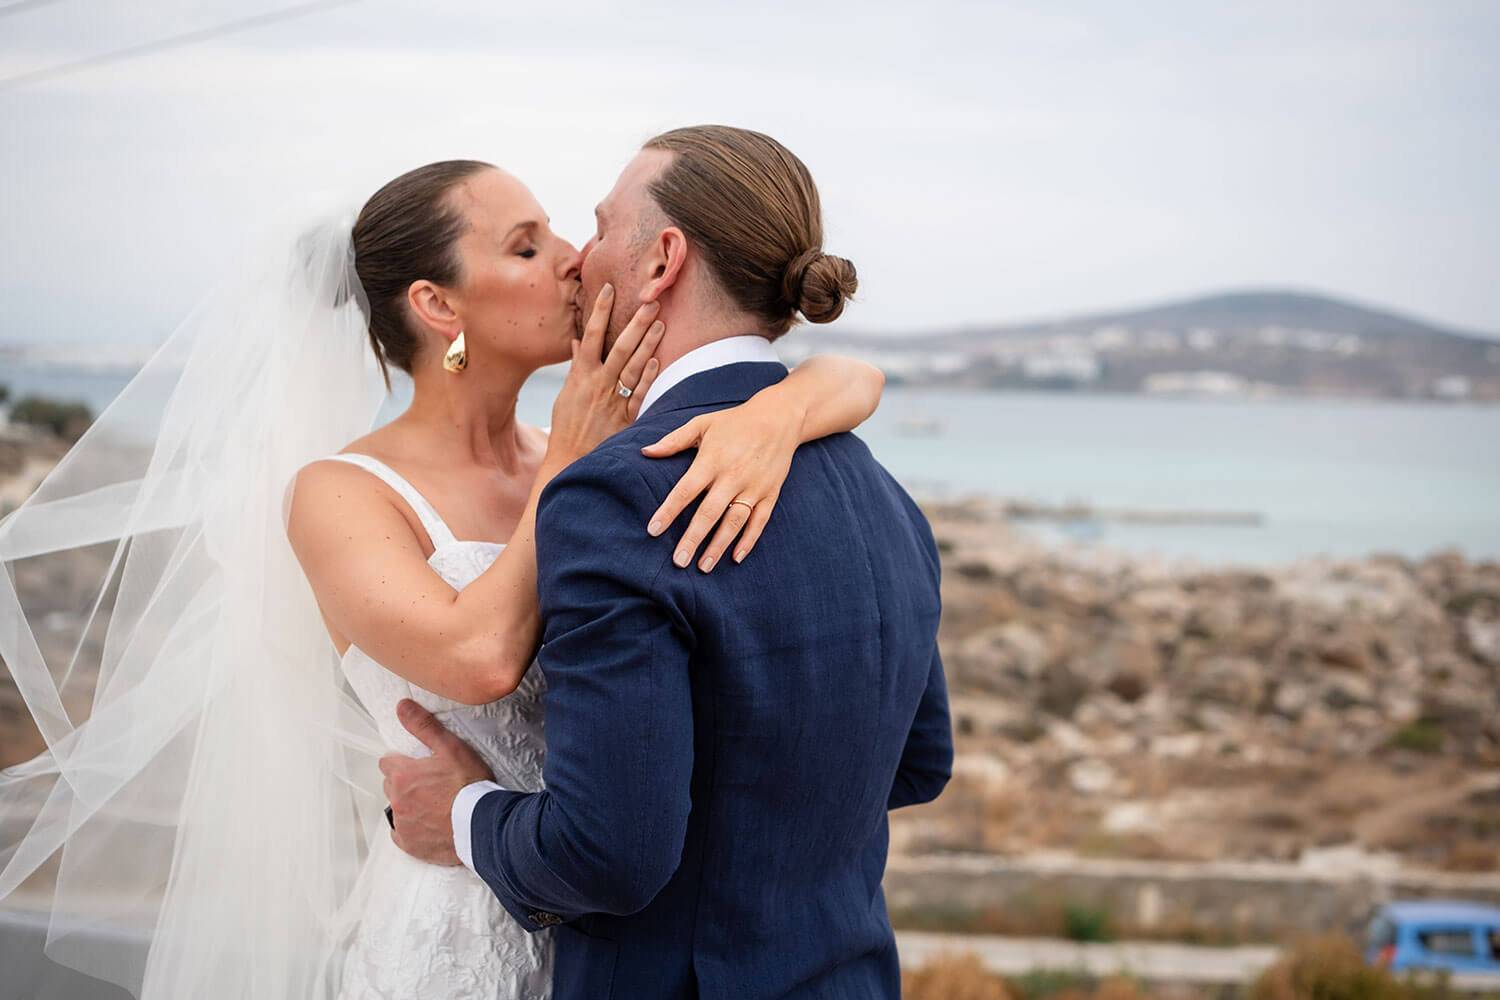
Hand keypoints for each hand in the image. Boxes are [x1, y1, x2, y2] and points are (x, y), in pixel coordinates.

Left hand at [380, 699, 492, 865]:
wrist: (483, 824)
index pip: (387, 762)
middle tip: (431, 784)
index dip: (404, 761)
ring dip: (409, 805)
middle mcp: (397, 800)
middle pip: (391, 785)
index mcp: (403, 775)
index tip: (420, 765)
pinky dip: (412, 829)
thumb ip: (423, 725)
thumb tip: (402, 707)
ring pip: (397, 809)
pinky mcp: (410, 845)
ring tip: (434, 804)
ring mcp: (402, 824)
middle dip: (406, 782)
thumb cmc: (470, 785)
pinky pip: (401, 834)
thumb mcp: (451, 747)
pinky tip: (430, 824)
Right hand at [547, 284, 664, 465]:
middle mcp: (597, 384)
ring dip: (648, 344)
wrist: (570, 459)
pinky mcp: (625, 419)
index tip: (609, 289)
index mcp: (580, 375)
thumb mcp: (566, 394)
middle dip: (636, 323)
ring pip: (633, 367)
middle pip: (619, 347)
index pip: (591, 335)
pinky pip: (639, 395)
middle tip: (651, 302)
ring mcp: (612, 401)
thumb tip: (577, 341)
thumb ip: (575, 366)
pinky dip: (649, 378)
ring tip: (661, 323)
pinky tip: (658, 360)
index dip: (600, 311)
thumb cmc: (568, 425)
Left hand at [639, 391, 801, 571]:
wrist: (779, 417)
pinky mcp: (770, 493)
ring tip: (704, 566)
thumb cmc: (734, 421)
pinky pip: (760, 521)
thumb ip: (673, 441)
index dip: (668, 511)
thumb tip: (645, 452)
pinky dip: (749, 540)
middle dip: (693, 538)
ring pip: (734, 522)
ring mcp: (754, 486)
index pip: (685, 490)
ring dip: (719, 545)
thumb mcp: (702, 424)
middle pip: (709, 512)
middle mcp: (733, 476)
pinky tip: (736, 557)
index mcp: (712, 460)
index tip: (653, 530)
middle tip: (679, 561)